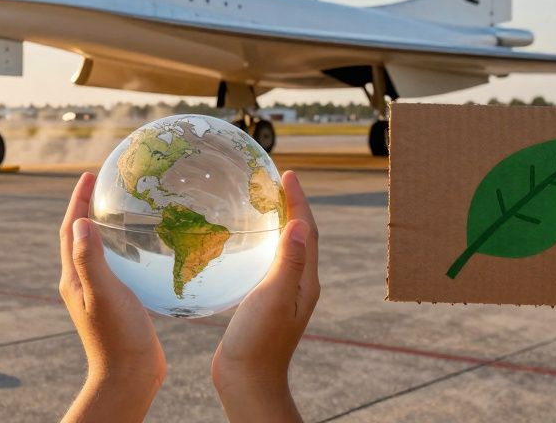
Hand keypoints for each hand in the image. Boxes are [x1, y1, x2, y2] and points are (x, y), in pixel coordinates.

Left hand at [59, 172, 164, 422]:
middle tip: (107, 184)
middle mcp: (81, 283)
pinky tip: (148, 247)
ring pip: (100, 250)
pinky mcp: (117, 302)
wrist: (129, 376)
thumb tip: (80, 222)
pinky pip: (118, 265)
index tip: (89, 175)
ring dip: (108, 227)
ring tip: (127, 207)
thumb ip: (89, 258)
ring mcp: (99, 293)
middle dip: (90, 208)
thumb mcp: (103, 293)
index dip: (77, 201)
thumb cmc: (117, 336)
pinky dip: (128, 249)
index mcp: (73, 277)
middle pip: (81, 237)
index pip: (69, 230)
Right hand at [211, 170, 318, 422]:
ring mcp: (284, 294)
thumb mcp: (274, 297)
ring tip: (264, 201)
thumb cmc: (259, 341)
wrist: (247, 380)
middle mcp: (300, 285)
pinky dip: (264, 243)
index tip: (287, 174)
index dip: (298, 200)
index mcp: (306, 281)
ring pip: (286, 248)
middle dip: (292, 205)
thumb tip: (300, 223)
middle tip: (276, 180)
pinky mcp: (267, 302)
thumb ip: (289, 262)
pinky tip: (247, 242)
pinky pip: (270, 262)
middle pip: (301, 236)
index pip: (308, 231)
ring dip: (279, 222)